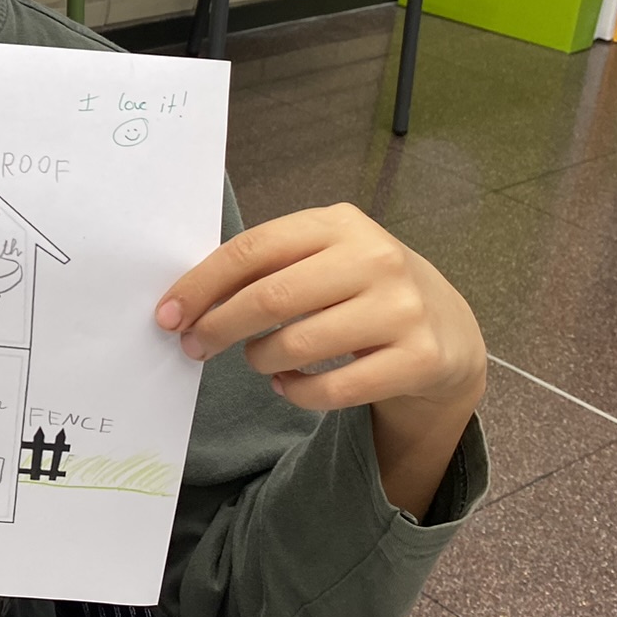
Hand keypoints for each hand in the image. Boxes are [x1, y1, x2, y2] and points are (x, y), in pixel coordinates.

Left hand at [155, 204, 486, 516]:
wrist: (449, 330)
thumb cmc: (363, 289)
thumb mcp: (323, 258)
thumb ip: (267, 267)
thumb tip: (188, 299)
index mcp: (339, 223)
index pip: (253, 249)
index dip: (202, 284)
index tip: (167, 313)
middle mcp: (375, 258)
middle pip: (271, 297)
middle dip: (218, 326)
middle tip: (193, 346)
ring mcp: (401, 309)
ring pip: (298, 345)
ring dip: (260, 360)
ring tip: (257, 361)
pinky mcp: (419, 358)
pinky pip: (334, 388)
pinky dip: (297, 392)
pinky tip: (289, 385)